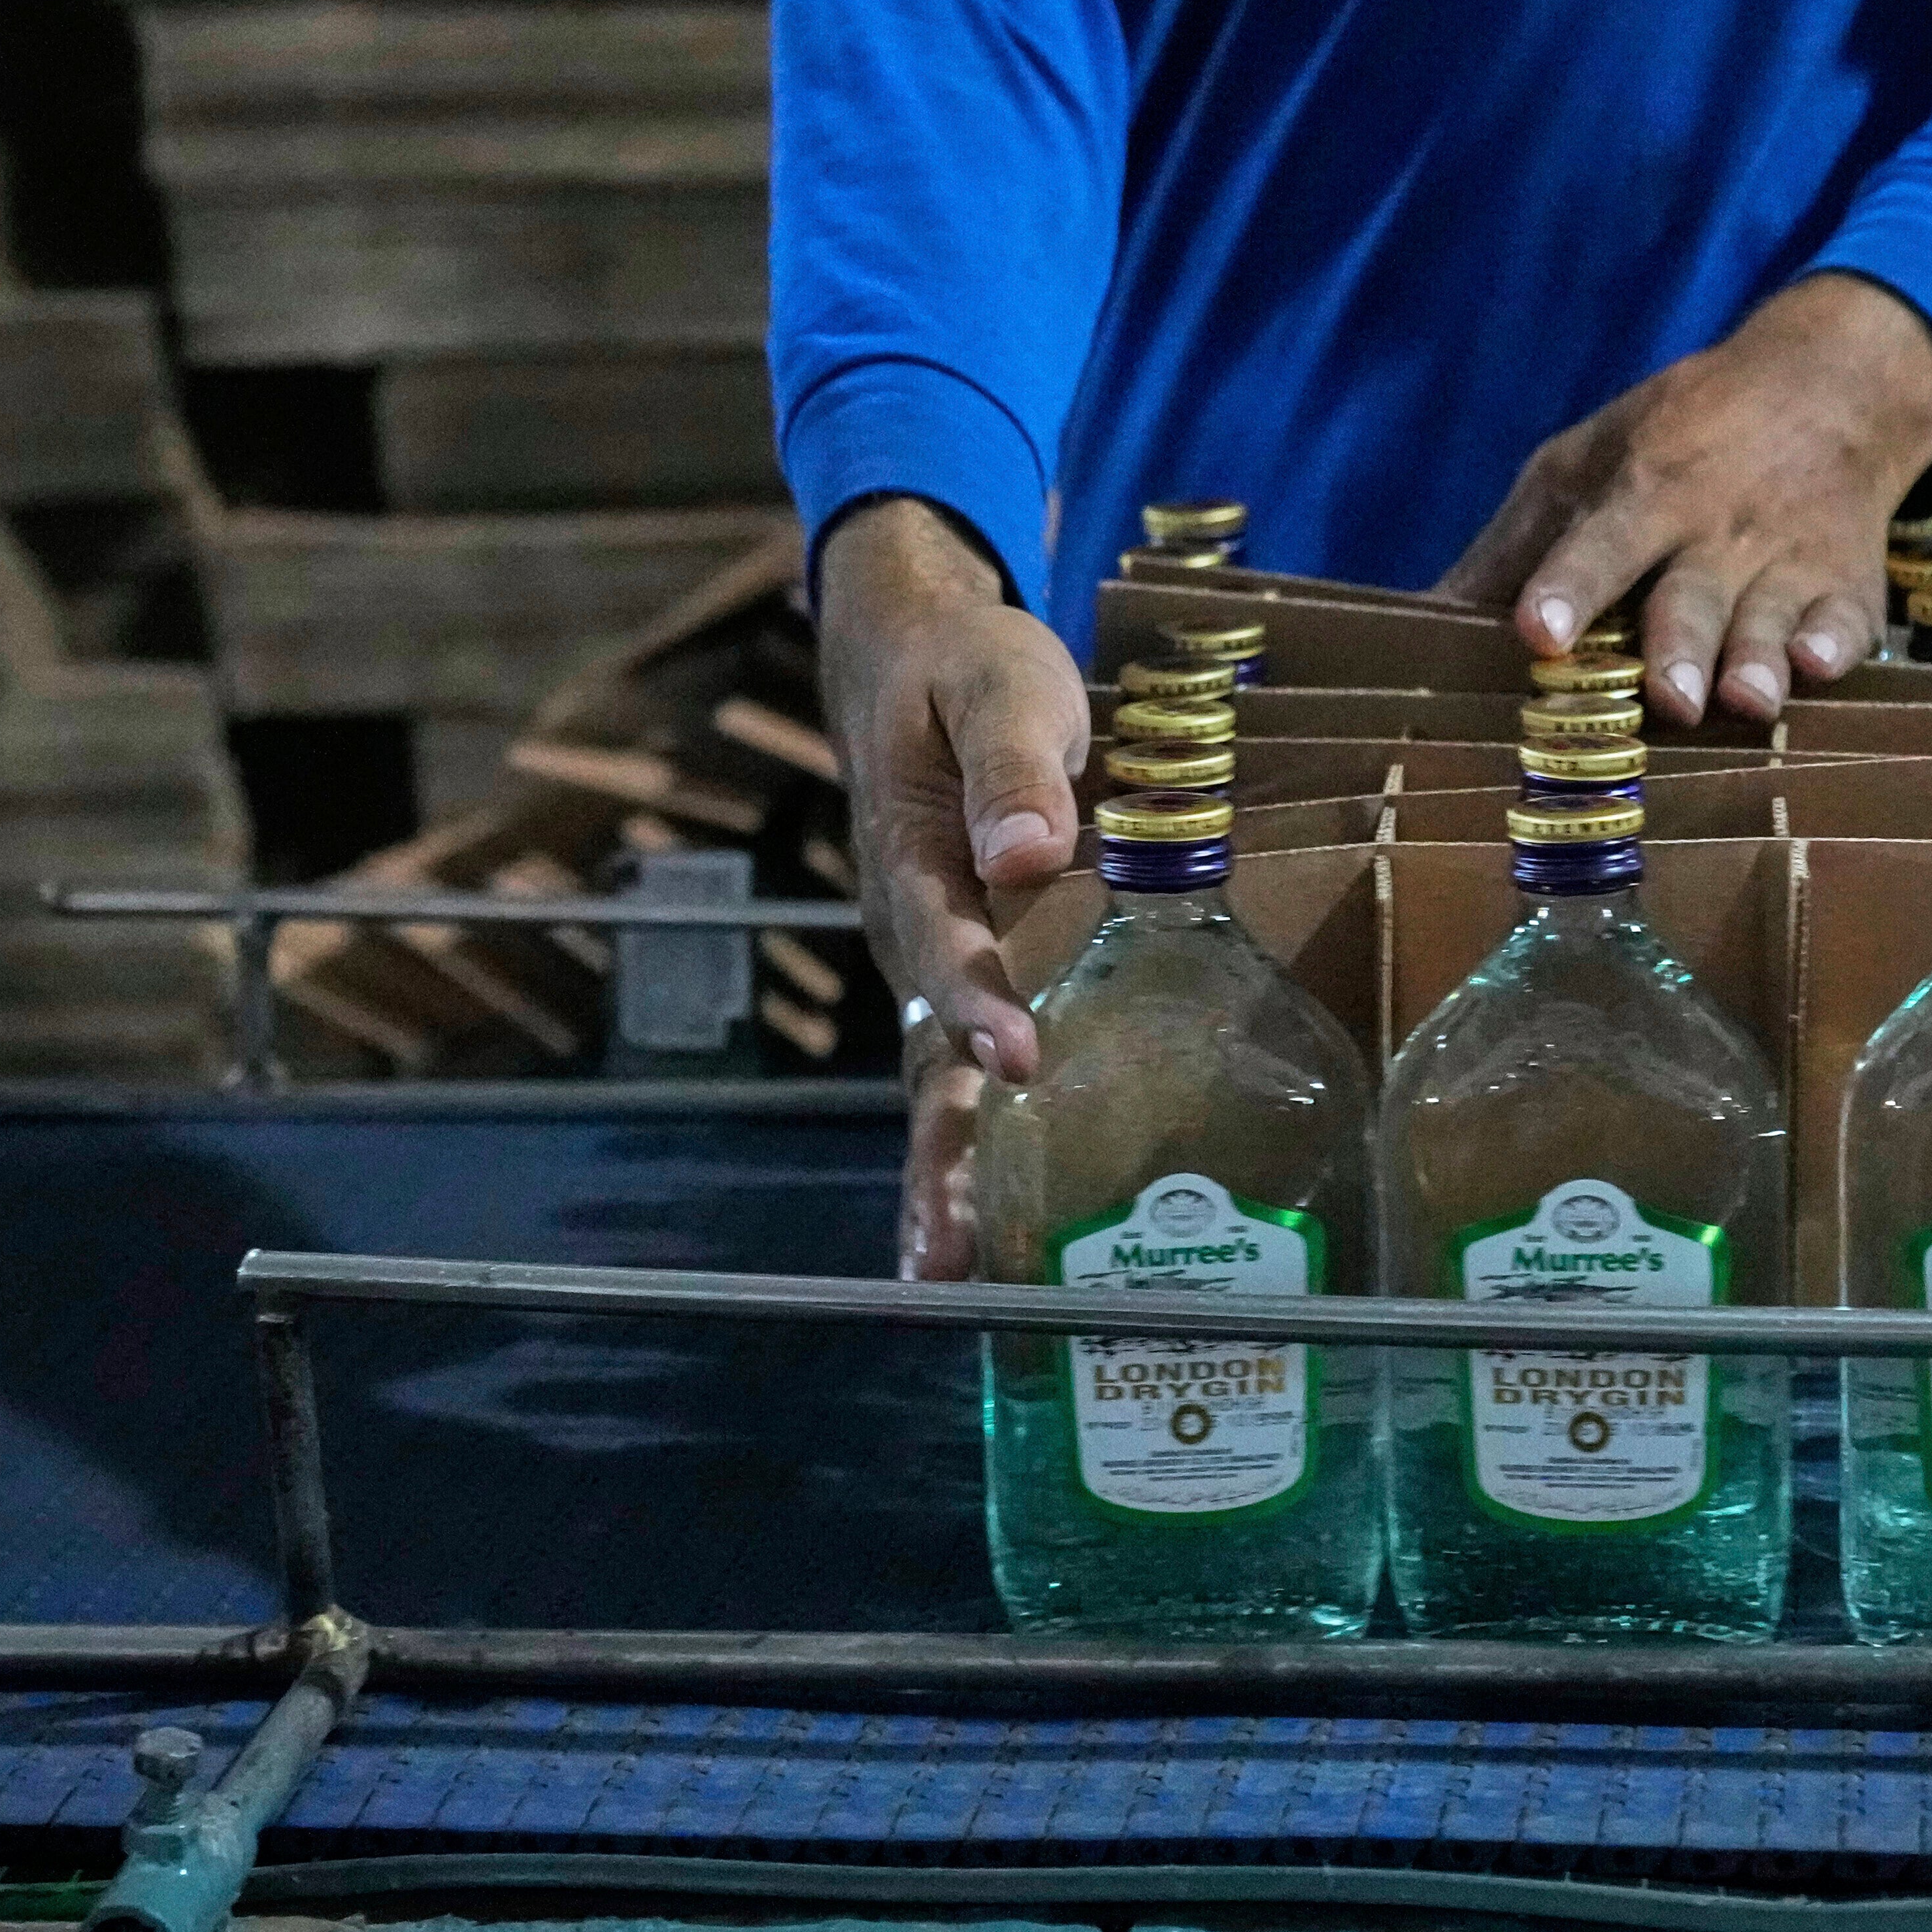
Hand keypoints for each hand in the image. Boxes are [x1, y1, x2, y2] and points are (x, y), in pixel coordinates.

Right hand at [814, 498, 1090, 1274]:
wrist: (907, 654)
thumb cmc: (965, 669)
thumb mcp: (999, 684)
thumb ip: (1014, 764)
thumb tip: (1026, 851)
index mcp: (914, 859)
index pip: (945, 946)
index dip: (977, 1005)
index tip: (1015, 1061)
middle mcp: (906, 929)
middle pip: (917, 1055)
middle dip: (934, 1155)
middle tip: (946, 1256)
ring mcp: (923, 962)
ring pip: (926, 1081)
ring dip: (939, 1176)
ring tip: (953, 1277)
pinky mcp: (953, 974)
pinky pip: (951, 1072)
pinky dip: (966, 1149)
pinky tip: (993, 1227)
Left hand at [1439, 273, 1931, 723]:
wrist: (1827, 385)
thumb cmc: (1682, 435)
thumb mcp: (1586, 461)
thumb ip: (1515, 547)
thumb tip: (1426, 622)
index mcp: (1644, 492)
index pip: (1599, 544)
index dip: (1570, 588)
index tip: (1540, 632)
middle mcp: (1715, 530)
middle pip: (1691, 598)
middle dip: (1677, 647)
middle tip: (1666, 699)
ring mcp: (1787, 558)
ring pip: (1769, 618)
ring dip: (1757, 660)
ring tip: (1744, 699)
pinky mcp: (1847, 582)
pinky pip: (1849, 619)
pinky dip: (1840, 643)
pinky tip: (1823, 664)